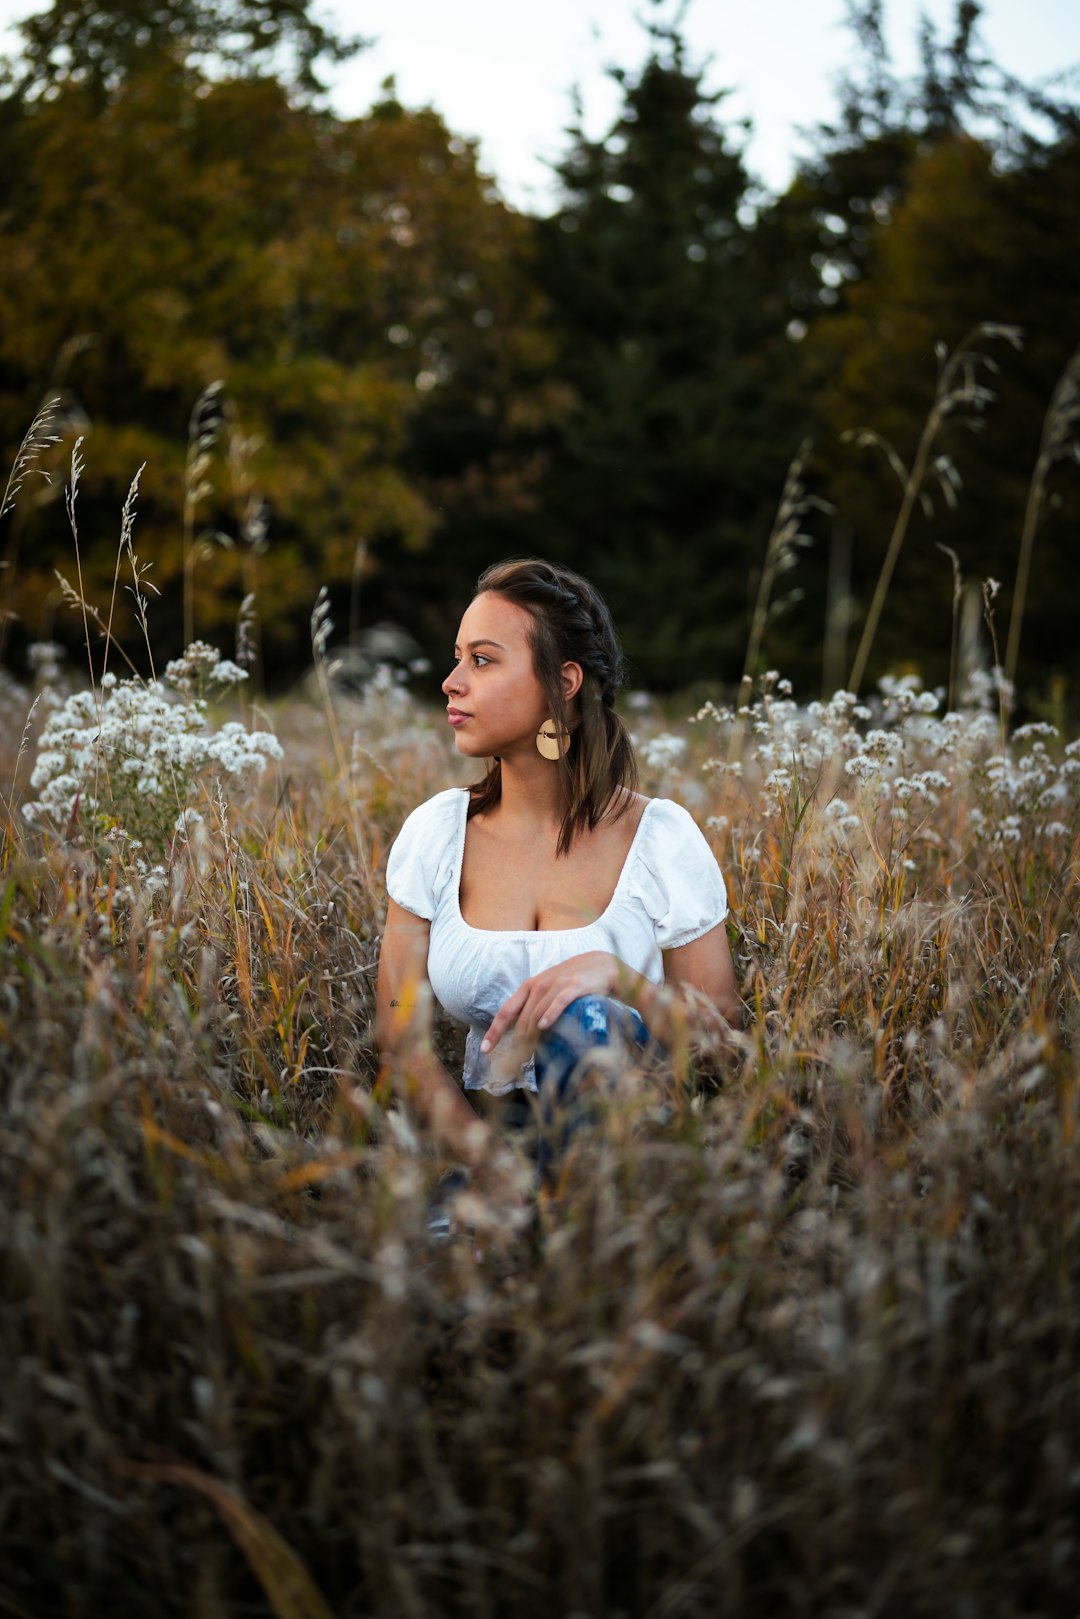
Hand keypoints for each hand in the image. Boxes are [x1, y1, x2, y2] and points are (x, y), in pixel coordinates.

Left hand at [480, 951, 620, 1059]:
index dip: (494, 1031)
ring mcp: (557, 985)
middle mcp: (539, 985)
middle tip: (515, 1064)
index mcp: (529, 987)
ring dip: (531, 1037)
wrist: (601, 965)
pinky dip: (550, 1014)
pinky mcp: (575, 986)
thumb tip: (522, 1037)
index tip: (485, 1050)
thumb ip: (535, 1006)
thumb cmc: (571, 981)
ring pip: (538, 1013)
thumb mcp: (548, 990)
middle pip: (522, 1018)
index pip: (506, 1011)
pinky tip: (544, 1026)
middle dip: (516, 1043)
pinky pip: (559, 1001)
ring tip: (528, 1057)